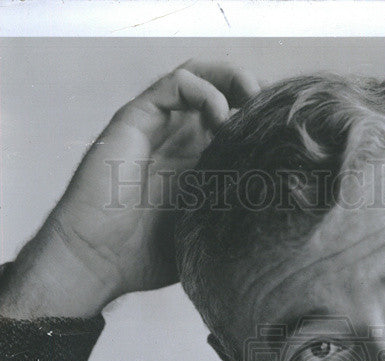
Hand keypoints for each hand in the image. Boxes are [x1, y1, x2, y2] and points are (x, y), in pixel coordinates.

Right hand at [0, 61, 259, 318]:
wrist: (97, 259)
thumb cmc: (144, 256)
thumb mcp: (205, 236)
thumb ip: (233, 220)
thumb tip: (280, 217)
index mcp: (197, 164)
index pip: (237, 124)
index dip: (262, 123)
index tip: (286, 137)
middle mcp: (179, 139)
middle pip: (223, 92)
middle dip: (256, 95)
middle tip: (277, 113)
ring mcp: (158, 127)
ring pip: (200, 77)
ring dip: (234, 80)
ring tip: (255, 100)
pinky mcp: (137, 119)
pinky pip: (175, 84)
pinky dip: (205, 89)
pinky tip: (222, 117)